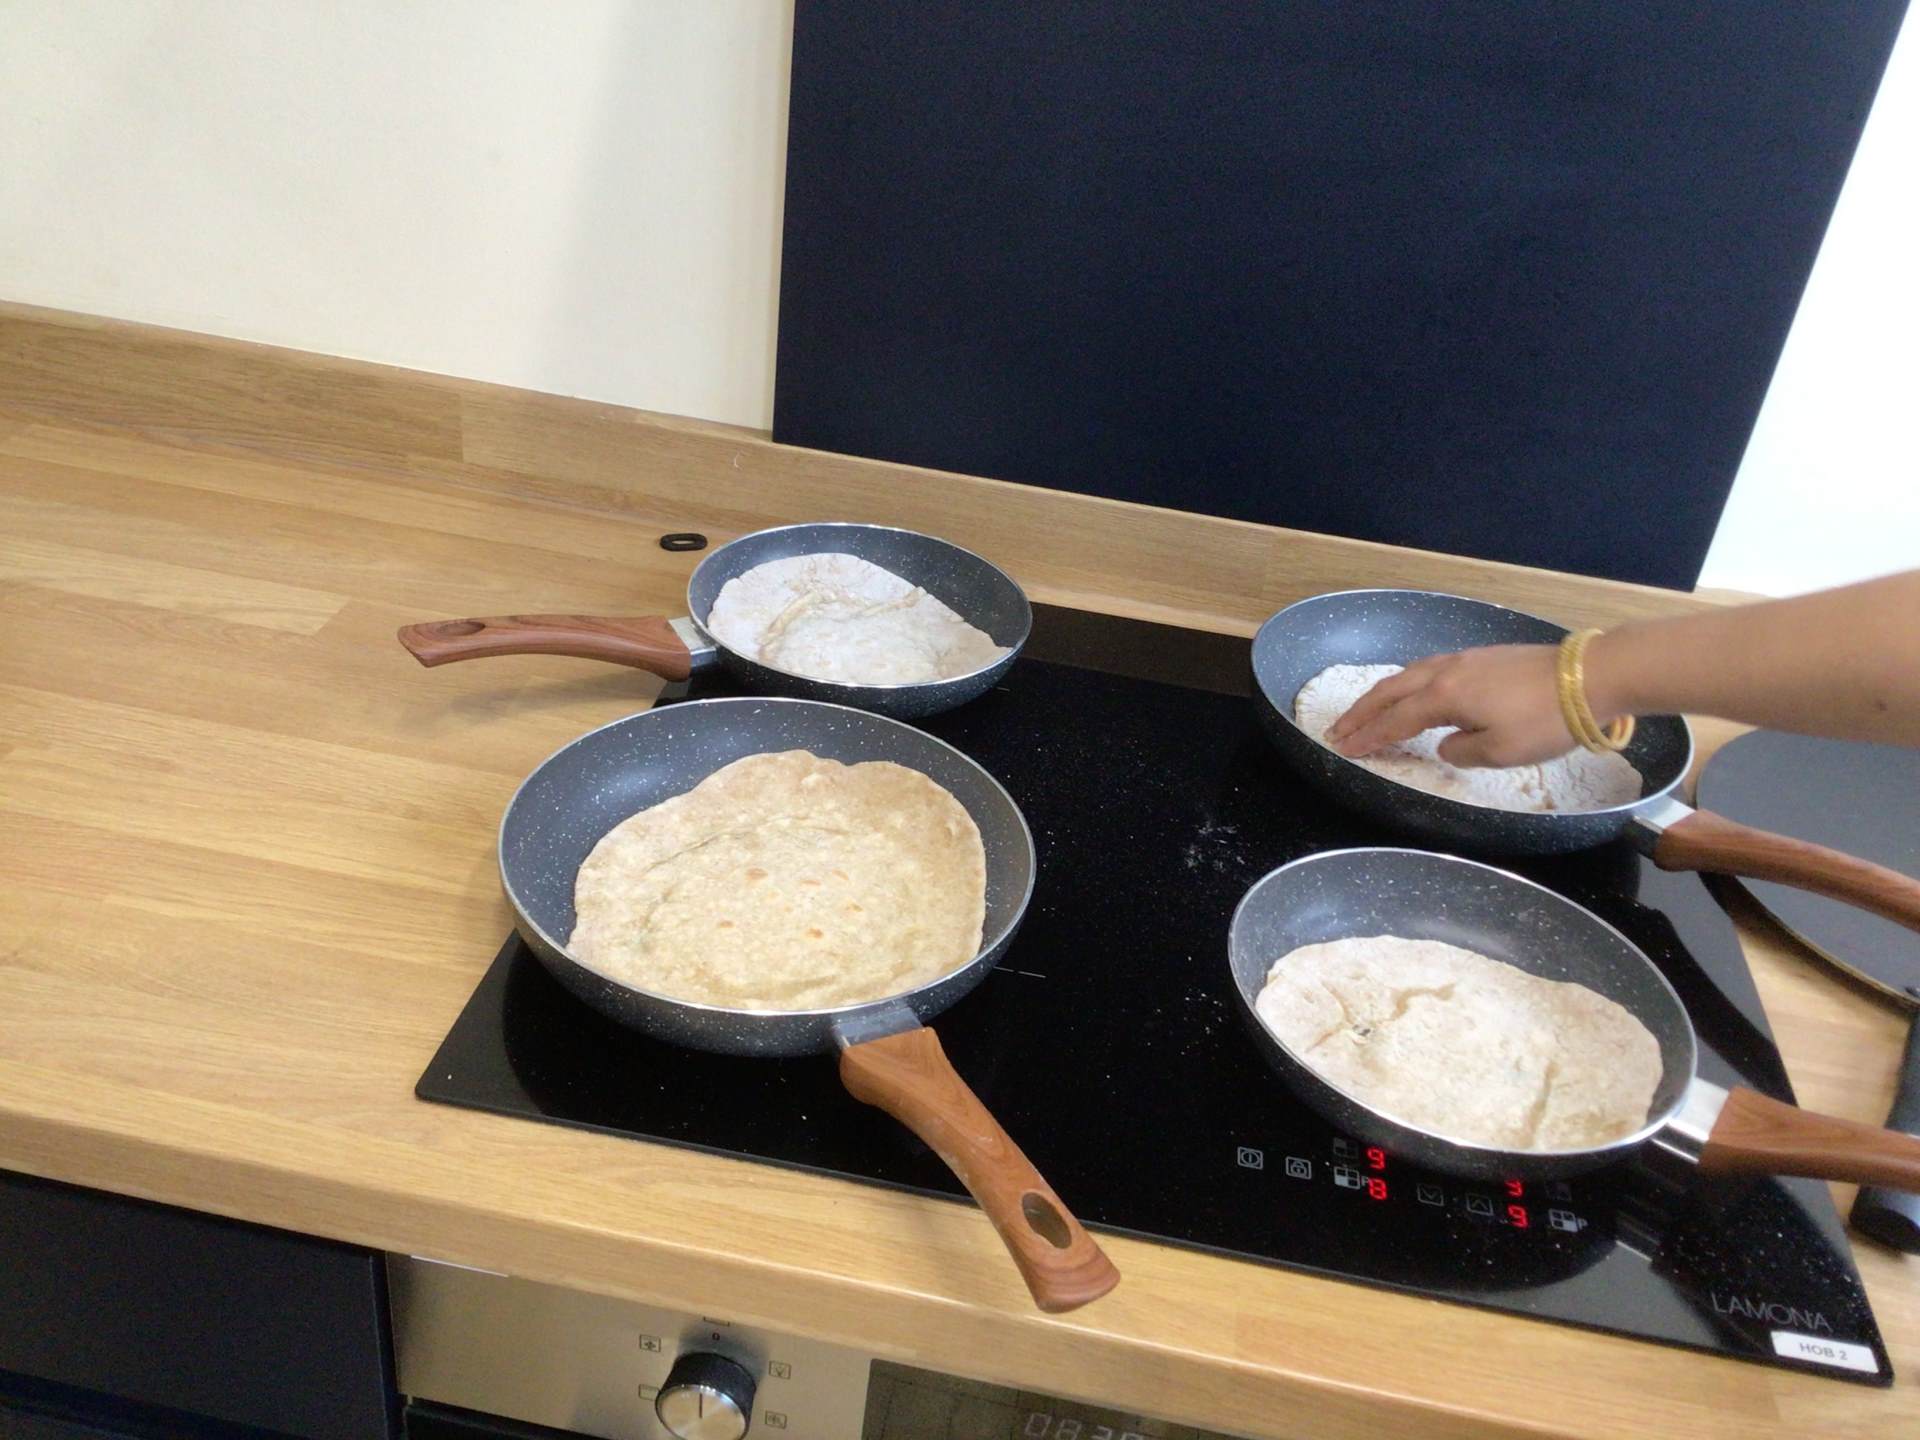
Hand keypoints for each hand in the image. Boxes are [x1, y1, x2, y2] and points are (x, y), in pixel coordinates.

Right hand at [1323, 644, 1578, 767]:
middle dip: (1362, 711)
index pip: (1394, 720)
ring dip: (1384, 694)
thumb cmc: (1544, 720)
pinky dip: (1409, 683)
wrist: (1591, 676)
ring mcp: (1465, 659)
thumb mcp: (1500, 752)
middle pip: (1391, 690)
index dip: (1368, 737)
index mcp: (1444, 697)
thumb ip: (1462, 751)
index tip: (1343, 749)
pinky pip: (1430, 668)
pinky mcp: (1484, 656)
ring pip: (1410, 674)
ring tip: (1369, 709)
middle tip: (1338, 728)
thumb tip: (1448, 744)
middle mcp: (1446, 672)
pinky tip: (1415, 689)